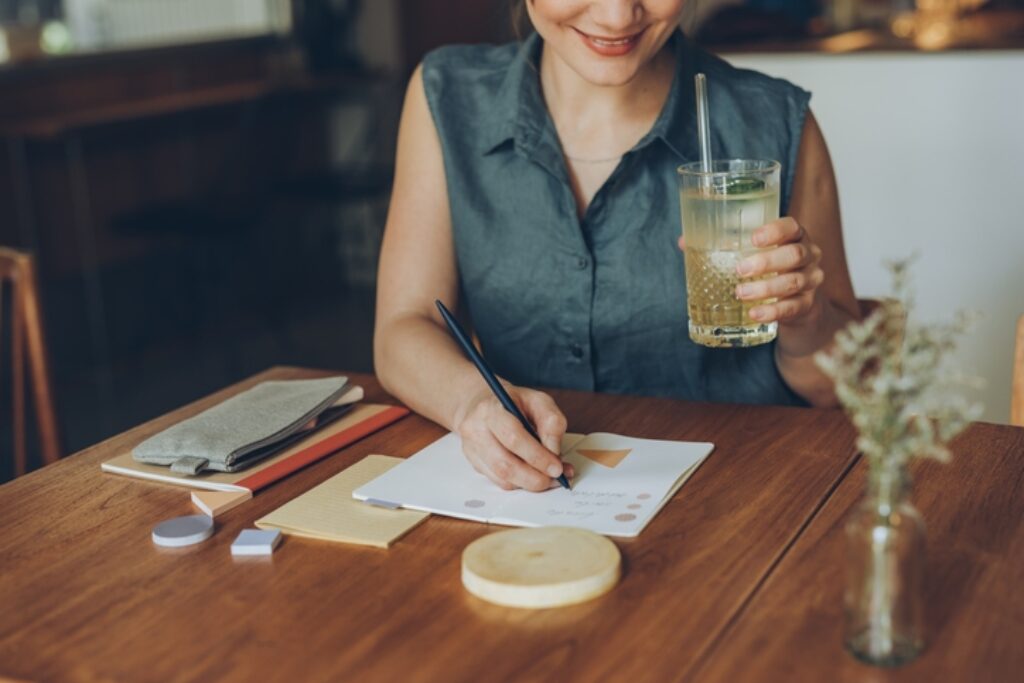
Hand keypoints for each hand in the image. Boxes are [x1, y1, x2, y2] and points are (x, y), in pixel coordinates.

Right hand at [452, 384, 573, 491]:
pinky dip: (520, 483)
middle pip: (505, 465)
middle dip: (535, 477)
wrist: (481, 403)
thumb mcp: (538, 400)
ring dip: (529, 483)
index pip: (513, 438)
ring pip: (502, 478)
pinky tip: (532, 475)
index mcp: (491, 409)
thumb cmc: (513, 402)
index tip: (557, 467)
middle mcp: (476, 430)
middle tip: (555, 478)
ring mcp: (472, 449)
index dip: (537, 456)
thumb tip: (554, 452)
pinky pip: (499, 481)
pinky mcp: (474, 463)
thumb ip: (551, 421)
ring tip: (548, 478)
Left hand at [733, 217, 824, 323]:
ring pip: (792, 282)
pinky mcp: (807, 305)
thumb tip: (688, 243)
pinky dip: (771, 311)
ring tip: (741, 293)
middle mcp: (809, 256)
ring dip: (765, 288)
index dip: (775, 231)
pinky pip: (791, 308)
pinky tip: (754, 313)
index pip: (791, 227)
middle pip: (794, 254)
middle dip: (766, 262)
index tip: (753, 239)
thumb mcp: (760, 254)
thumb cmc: (773, 270)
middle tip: (740, 269)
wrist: (799, 303)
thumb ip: (732, 248)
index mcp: (796, 237)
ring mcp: (811, 281)